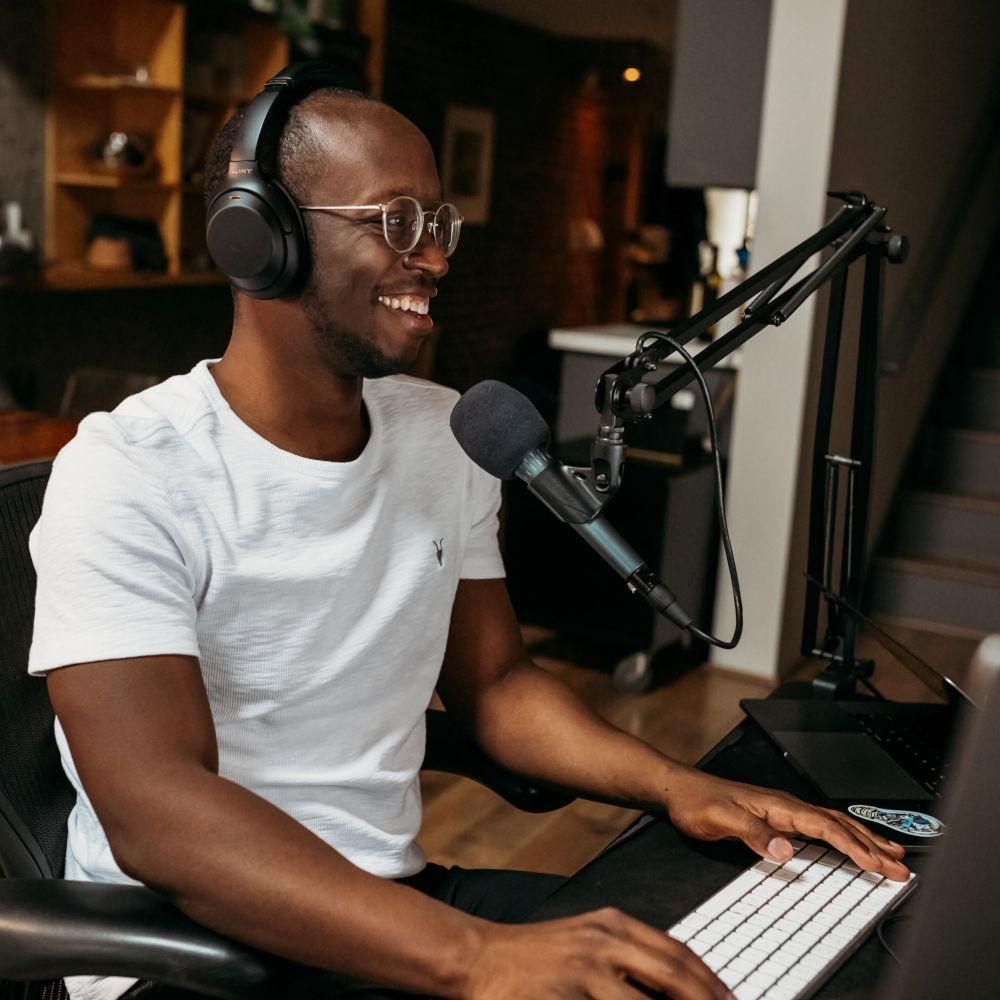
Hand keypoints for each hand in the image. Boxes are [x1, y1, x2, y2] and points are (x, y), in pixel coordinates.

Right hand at [464, 909, 732, 999]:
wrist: (477, 957)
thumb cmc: (535, 957)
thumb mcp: (586, 940)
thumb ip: (626, 956)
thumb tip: (674, 984)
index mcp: (612, 924)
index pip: (676, 952)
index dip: (709, 981)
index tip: (731, 999)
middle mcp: (603, 942)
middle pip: (671, 974)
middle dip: (707, 999)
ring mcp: (583, 971)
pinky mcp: (564, 996)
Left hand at [662, 767, 909, 880]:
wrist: (678, 789)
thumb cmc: (697, 803)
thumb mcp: (722, 820)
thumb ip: (755, 835)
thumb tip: (787, 852)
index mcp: (780, 806)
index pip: (827, 828)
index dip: (856, 847)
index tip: (880, 866)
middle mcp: (786, 806)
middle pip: (839, 825)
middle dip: (872, 845)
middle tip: (902, 867)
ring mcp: (783, 811)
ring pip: (833, 824)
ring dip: (863, 839)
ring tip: (891, 853)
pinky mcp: (776, 818)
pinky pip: (819, 827)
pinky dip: (842, 836)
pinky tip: (848, 842)